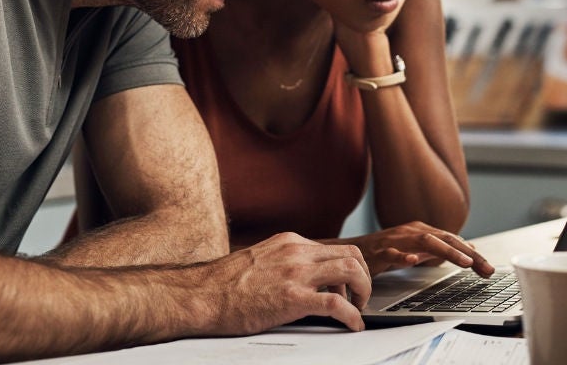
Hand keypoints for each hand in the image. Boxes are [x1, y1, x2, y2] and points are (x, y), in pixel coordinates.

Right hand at [201, 232, 371, 333]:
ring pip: (351, 270)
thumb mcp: (260, 260)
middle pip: (351, 254)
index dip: (348, 269)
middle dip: (364, 277)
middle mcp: (296, 252)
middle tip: (360, 297)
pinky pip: (336, 304)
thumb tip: (300, 278)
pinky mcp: (293, 298)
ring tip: (359, 309)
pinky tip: (353, 325)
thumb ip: (283, 263)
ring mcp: (296, 273)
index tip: (348, 286)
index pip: (334, 248)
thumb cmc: (224, 285)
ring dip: (363, 291)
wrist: (202, 295)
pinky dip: (352, 315)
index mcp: (289, 242)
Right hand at [334, 222, 494, 277]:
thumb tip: (467, 249)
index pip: (453, 240)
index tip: (489, 269)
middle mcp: (411, 232)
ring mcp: (395, 240)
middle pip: (444, 238)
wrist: (351, 251)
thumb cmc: (384, 251)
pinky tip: (414, 261)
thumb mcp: (416, 249)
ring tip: (464, 262)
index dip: (472, 254)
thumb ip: (439, 249)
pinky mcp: (379, 252)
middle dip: (468, 253)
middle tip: (486, 269)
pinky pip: (392, 253)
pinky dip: (404, 256)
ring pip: (425, 242)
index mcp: (421, 231)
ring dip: (447, 251)